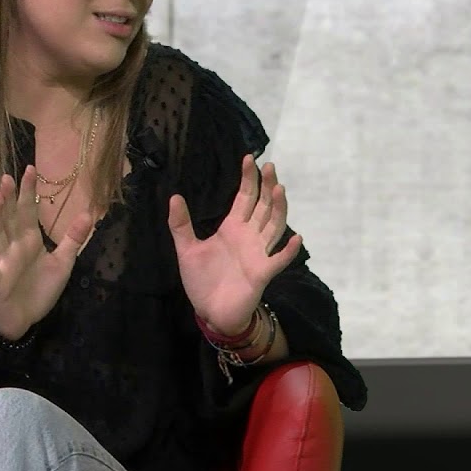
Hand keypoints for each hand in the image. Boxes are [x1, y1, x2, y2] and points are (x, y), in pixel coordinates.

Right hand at [0, 166, 91, 339]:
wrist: (22, 320)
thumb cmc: (39, 289)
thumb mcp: (61, 264)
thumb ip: (72, 240)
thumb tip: (89, 214)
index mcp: (30, 241)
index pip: (29, 212)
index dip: (29, 192)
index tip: (30, 168)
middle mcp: (14, 247)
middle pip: (11, 219)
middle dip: (10, 199)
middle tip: (7, 177)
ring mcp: (3, 263)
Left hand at [168, 154, 302, 334]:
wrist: (210, 311)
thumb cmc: (202, 281)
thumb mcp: (186, 250)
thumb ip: (181, 225)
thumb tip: (174, 196)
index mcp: (232, 228)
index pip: (245, 197)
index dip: (248, 179)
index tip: (249, 158)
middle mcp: (249, 236)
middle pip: (263, 206)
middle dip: (267, 186)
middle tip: (269, 166)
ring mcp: (258, 253)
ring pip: (273, 225)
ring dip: (278, 208)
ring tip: (279, 189)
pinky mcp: (262, 273)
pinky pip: (279, 260)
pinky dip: (288, 250)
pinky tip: (296, 238)